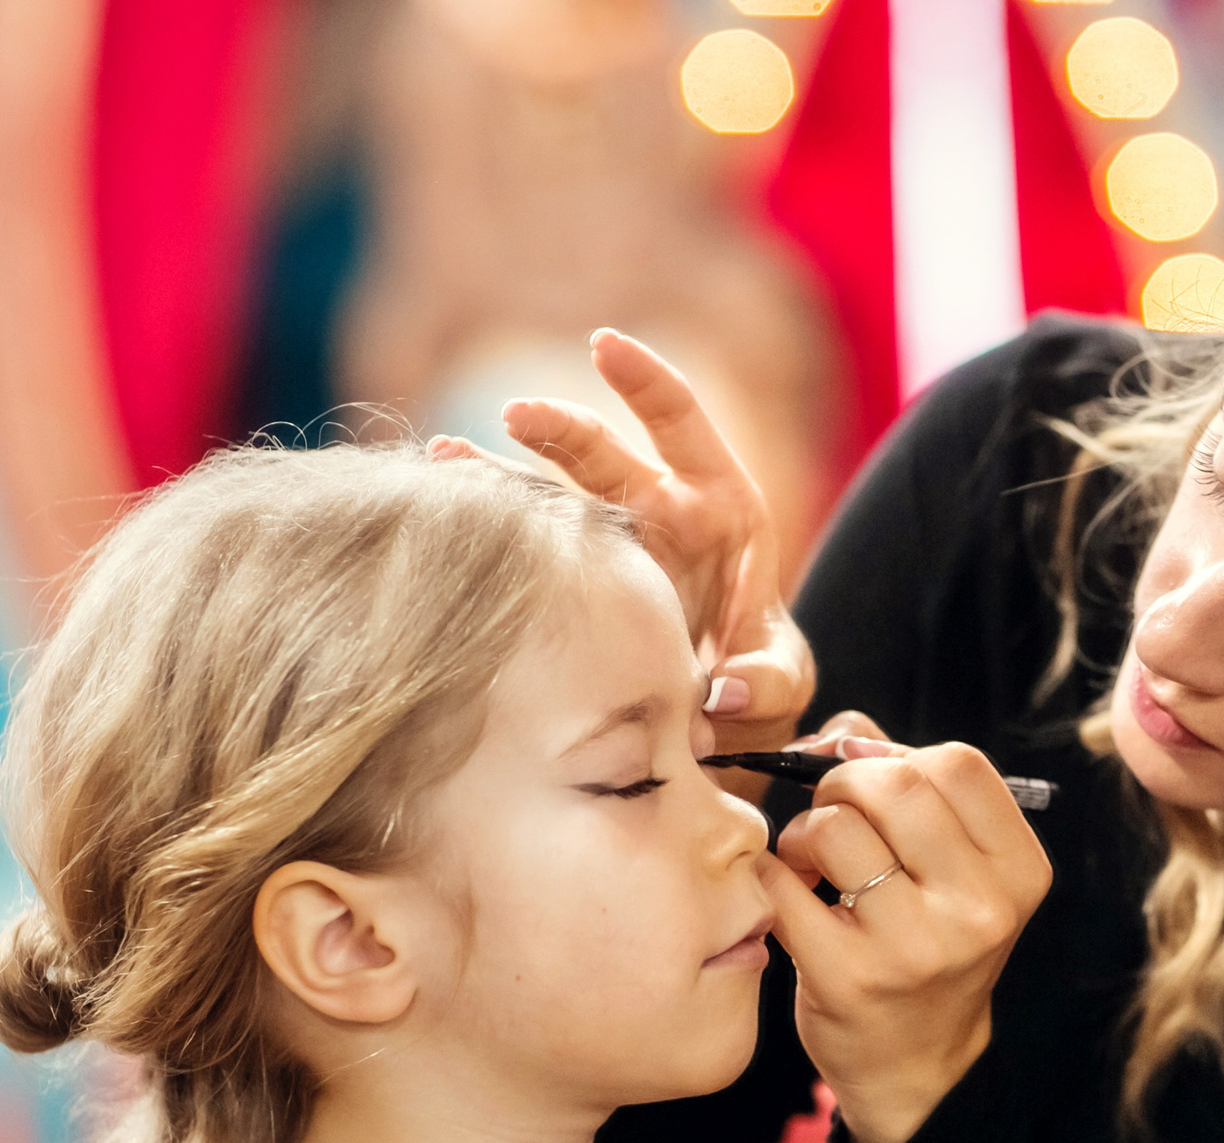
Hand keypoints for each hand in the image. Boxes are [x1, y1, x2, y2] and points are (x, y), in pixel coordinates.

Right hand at [486, 329, 814, 753]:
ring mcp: (609, 546)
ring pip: (548, 495)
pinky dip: (490, 529)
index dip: (645, 382)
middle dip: (558, 429)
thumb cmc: (761, 683)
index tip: (602, 345)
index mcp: (721, 508)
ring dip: (498, 473)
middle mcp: (658, 511)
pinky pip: (530, 548)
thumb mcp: (781, 682)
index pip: (681, 424)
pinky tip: (441, 517)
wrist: (721, 717)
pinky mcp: (574, 584)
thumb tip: (720, 696)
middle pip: (600, 454)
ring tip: (444, 458)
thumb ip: (764, 681)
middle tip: (515, 416)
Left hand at [762, 737, 1051, 1142]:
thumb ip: (908, 785)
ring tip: (811, 864)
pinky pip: (782, 885)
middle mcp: (979, 910)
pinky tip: (788, 895)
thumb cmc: (926, 943)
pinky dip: (771, 876)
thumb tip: (842, 730)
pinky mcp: (849, 978)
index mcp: (1017, 872)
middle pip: (895, 784)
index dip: (900, 757)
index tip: (872, 782)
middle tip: (830, 813)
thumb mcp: (952, 870)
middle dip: (842, 783)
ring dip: (804, 833)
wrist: (915, 1065)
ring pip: (835, 829)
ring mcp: (916, 947)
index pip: (959, 764)